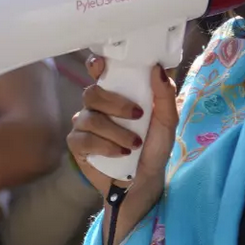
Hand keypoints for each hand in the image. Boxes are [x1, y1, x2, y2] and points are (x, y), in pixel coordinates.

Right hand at [67, 58, 178, 193]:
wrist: (146, 180)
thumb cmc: (155, 146)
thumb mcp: (167, 120)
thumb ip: (164, 94)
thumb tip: (157, 68)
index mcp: (116, 93)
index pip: (98, 71)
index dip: (96, 65)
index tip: (102, 65)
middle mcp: (97, 106)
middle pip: (92, 93)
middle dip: (116, 104)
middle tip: (138, 115)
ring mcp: (85, 124)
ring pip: (90, 118)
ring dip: (116, 131)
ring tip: (135, 144)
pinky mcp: (78, 145)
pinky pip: (83, 139)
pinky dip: (105, 146)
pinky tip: (120, 153)